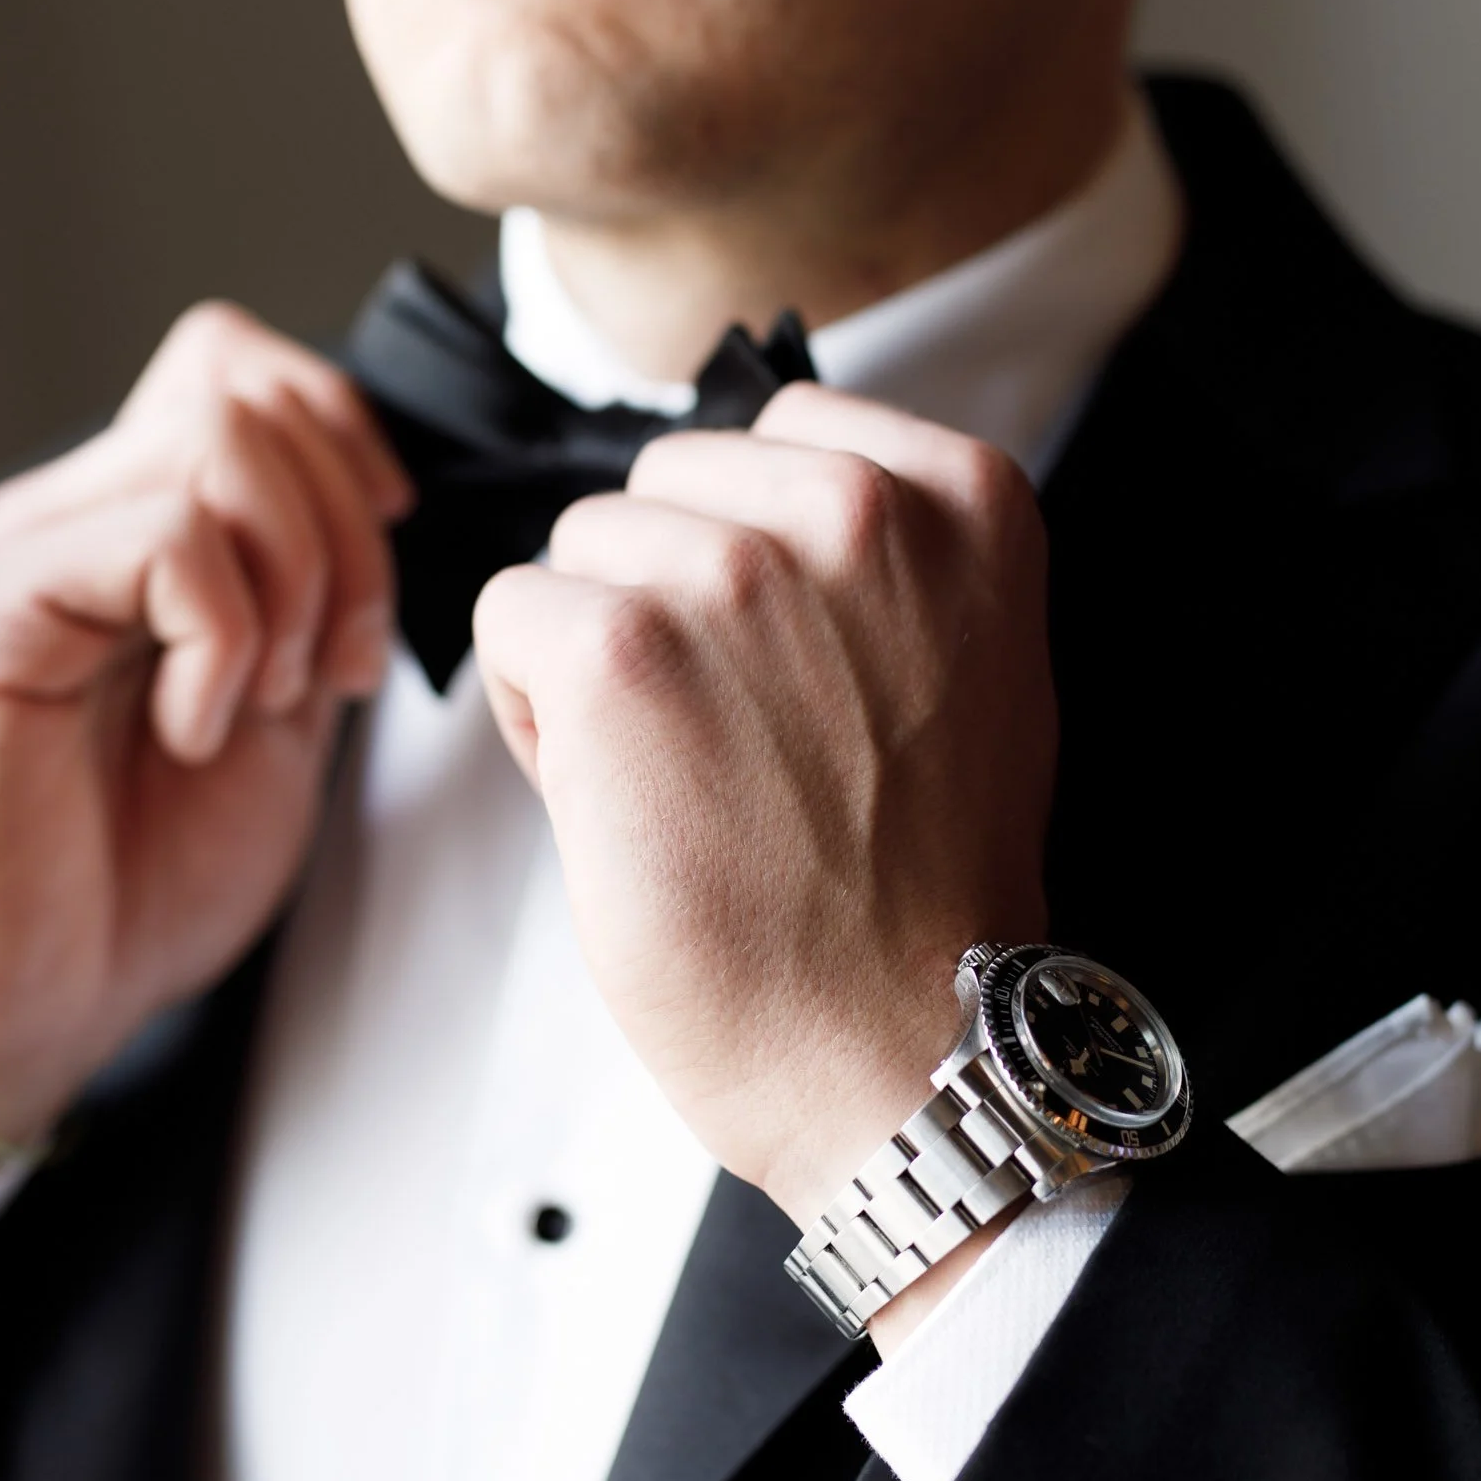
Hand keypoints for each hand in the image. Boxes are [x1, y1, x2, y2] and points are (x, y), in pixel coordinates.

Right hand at [0, 303, 410, 1195]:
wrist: (26, 1006)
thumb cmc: (138, 883)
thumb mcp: (280, 721)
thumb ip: (311, 602)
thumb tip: (373, 500)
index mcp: (134, 532)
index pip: (236, 368)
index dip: (341, 443)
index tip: (371, 591)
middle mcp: (67, 519)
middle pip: (245, 391)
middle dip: (348, 533)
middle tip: (339, 673)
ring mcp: (20, 554)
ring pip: (216, 442)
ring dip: (294, 582)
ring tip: (264, 702)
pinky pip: (164, 540)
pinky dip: (224, 641)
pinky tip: (192, 731)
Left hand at [472, 384, 1056, 1231]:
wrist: (902, 1047)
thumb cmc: (919, 896)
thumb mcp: (971, 671)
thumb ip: (888, 566)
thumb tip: (746, 513)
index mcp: (963, 499)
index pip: (777, 433)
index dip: (747, 552)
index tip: (789, 666)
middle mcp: (857, 511)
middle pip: (665, 484)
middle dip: (664, 598)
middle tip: (729, 740)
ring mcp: (736, 574)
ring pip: (579, 549)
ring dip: (593, 659)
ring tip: (679, 779)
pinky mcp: (620, 650)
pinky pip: (509, 614)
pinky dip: (531, 713)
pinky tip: (614, 798)